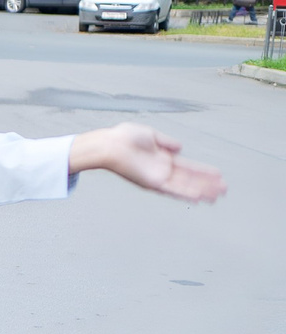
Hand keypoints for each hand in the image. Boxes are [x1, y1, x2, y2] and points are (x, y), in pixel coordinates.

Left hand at [67, 122, 225, 202]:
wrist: (109, 144)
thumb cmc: (124, 137)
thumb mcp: (151, 135)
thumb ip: (166, 142)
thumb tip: (180, 147)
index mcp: (163, 159)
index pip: (188, 167)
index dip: (203, 172)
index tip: (218, 175)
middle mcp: (162, 170)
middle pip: (190, 180)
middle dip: (207, 184)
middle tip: (224, 189)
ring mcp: (158, 178)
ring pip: (185, 187)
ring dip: (201, 191)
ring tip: (218, 196)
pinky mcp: (152, 183)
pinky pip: (172, 191)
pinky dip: (185, 194)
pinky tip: (199, 198)